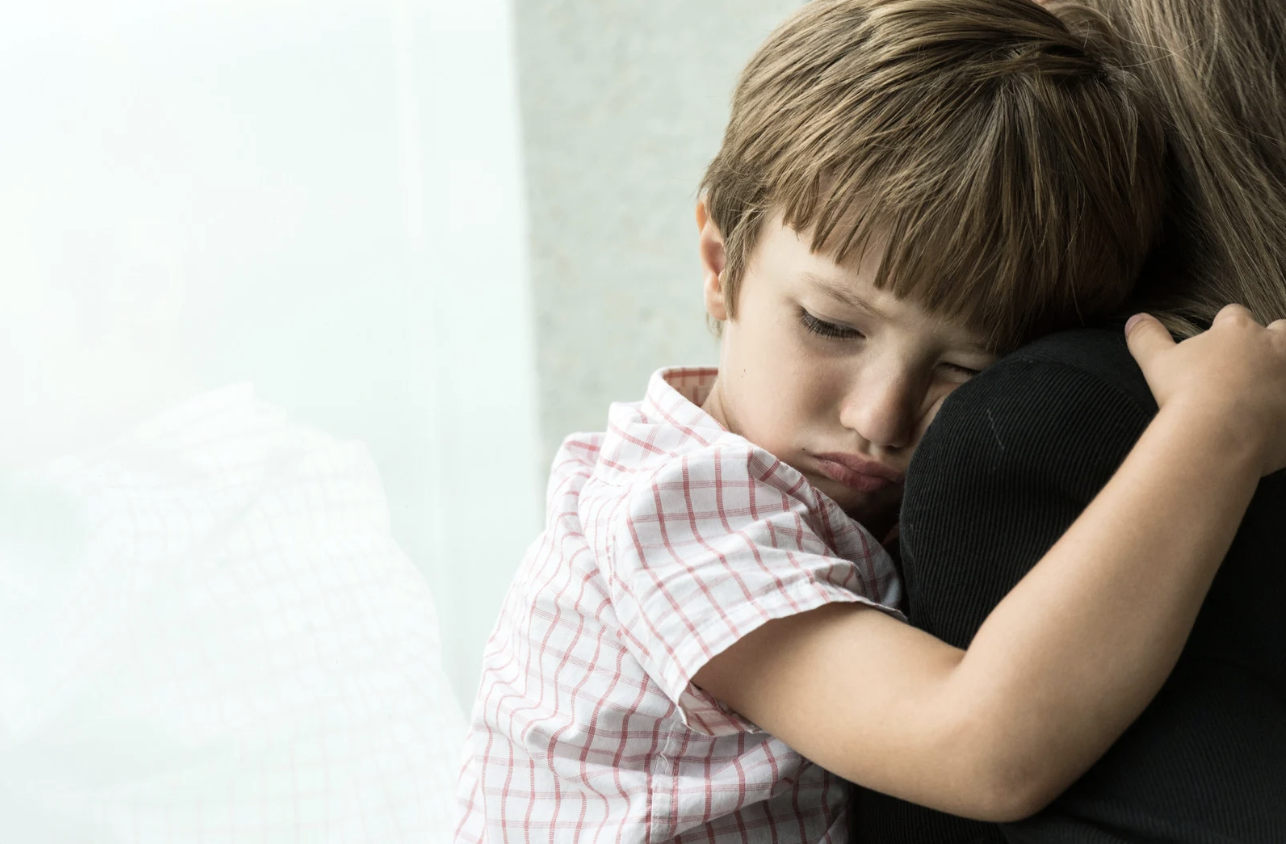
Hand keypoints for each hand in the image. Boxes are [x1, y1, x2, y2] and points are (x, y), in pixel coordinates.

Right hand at [1126, 305, 1285, 476]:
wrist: (1219, 437)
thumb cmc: (1186, 394)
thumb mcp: (1156, 363)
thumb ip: (1146, 337)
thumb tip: (1134, 319)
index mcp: (1236, 330)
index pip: (1234, 315)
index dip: (1224, 328)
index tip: (1215, 346)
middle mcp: (1273, 345)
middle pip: (1280, 330)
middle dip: (1268, 342)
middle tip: (1247, 366)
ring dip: (1280, 371)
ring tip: (1262, 389)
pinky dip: (1282, 408)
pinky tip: (1268, 420)